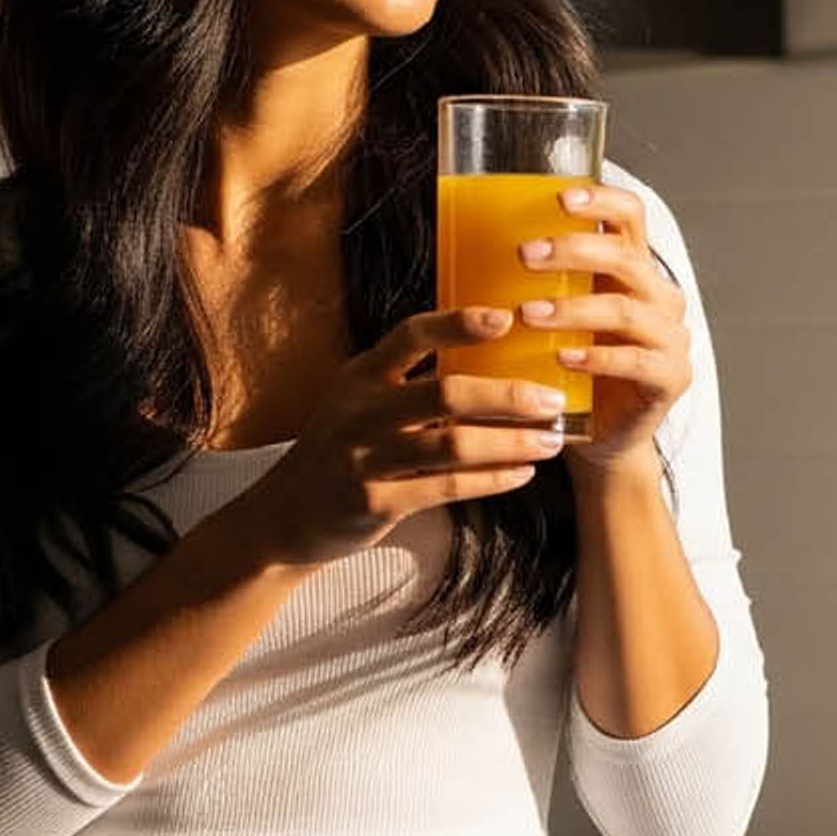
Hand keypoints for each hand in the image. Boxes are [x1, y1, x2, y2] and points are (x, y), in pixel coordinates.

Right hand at [219, 306, 574, 567]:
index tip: (505, 318)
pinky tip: (522, 473)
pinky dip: (491, 480)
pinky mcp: (375, 502)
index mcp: (361, 376)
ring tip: (552, 440)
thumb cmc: (339, 453)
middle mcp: (361, 412)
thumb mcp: (358, 404)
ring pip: (453, 445)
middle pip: (446, 393)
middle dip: (508, 395)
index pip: (411, 335)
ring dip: (511, 441)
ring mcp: (365, 459)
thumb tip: (491, 364)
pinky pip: (446, 487)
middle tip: (553, 398)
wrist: (283, 517)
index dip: (458, 324)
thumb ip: (407, 383)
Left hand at [513, 184, 691, 479]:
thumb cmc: (568, 366)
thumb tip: (458, 244)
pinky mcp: (671, 378)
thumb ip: (530, 283)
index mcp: (632, 268)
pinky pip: (637, 361)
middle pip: (626, 257)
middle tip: (524, 256)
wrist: (599, 433)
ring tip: (528, 314)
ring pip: (627, 310)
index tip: (559, 197)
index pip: (630, 215)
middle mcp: (659, 296)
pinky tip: (562, 358)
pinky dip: (597, 358)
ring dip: (574, 309)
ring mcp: (670, 337)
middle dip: (573, 251)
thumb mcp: (550, 314)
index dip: (601, 200)